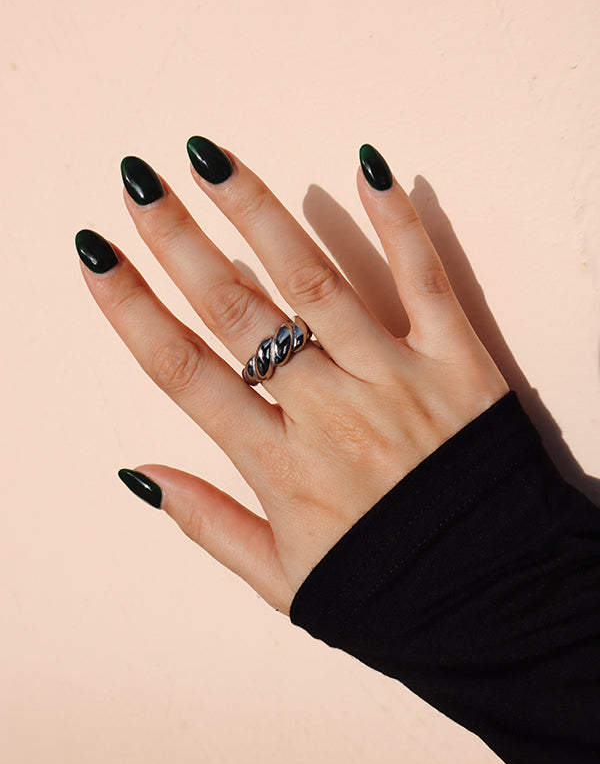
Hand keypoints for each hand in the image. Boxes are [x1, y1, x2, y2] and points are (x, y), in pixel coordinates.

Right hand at [75, 138, 508, 615]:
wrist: (499, 602)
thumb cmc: (388, 589)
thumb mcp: (284, 581)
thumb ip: (208, 524)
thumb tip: (137, 474)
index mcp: (280, 467)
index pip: (185, 372)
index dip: (132, 309)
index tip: (97, 255)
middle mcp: (330, 413)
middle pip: (237, 312)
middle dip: (179, 242)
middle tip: (140, 180)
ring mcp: (396, 380)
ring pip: (315, 282)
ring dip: (259, 215)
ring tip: (211, 160)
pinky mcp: (460, 362)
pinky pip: (424, 280)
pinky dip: (398, 224)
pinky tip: (364, 169)